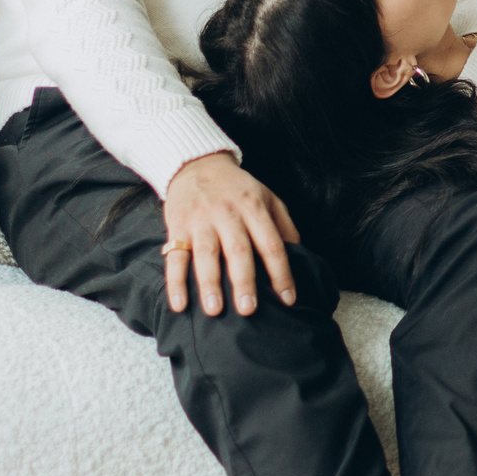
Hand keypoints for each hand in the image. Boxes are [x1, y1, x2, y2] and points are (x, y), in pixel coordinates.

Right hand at [162, 152, 301, 316]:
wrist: (197, 164)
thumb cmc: (238, 189)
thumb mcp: (268, 198)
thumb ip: (285, 226)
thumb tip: (301, 257)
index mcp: (255, 207)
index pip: (272, 244)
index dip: (281, 273)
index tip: (288, 299)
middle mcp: (228, 213)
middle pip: (238, 251)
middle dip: (244, 282)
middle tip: (249, 310)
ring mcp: (201, 220)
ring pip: (206, 254)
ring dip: (210, 284)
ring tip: (214, 311)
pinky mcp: (177, 226)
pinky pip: (175, 257)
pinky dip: (175, 282)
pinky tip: (180, 304)